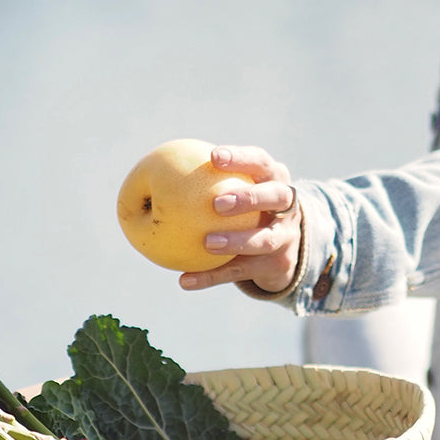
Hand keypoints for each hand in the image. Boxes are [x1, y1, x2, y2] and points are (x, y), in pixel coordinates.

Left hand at [179, 146, 301, 293]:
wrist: (281, 248)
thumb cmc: (247, 210)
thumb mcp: (239, 190)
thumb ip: (209, 182)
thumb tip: (151, 173)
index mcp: (275, 179)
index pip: (261, 162)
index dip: (241, 159)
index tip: (213, 158)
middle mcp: (287, 207)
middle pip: (277, 196)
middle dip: (249, 198)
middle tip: (217, 203)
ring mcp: (285, 237)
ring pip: (264, 240)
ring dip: (236, 241)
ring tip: (207, 243)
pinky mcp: (275, 266)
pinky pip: (240, 272)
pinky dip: (212, 277)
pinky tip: (185, 281)